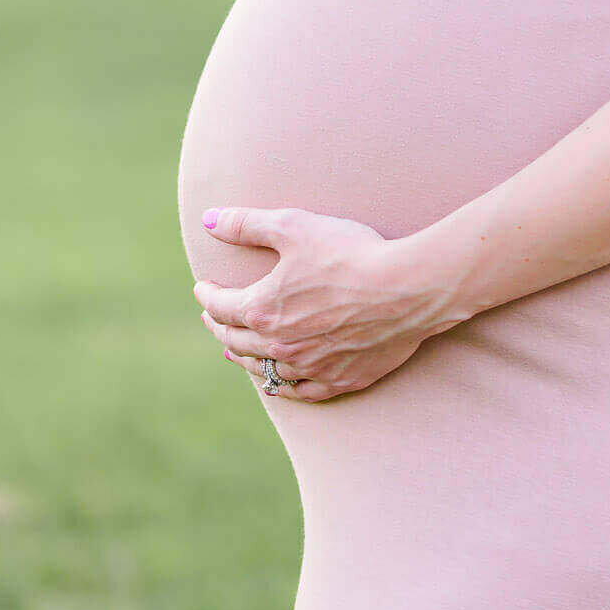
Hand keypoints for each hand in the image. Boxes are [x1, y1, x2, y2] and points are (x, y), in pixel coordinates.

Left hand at [193, 206, 462, 401]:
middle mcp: (280, 346)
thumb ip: (247, 224)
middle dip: (219, 327)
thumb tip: (209, 219)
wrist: (407, 288)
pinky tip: (279, 381)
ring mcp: (310, 368)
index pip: (222, 306)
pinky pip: (300, 391)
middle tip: (212, 317)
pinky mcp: (341, 380)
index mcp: (263, 310)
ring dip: (244, 358)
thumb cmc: (350, 253)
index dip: (208, 295)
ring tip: (235, 351)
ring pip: (264, 371)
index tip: (203, 286)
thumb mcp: (293, 226)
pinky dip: (282, 385)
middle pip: (237, 342)